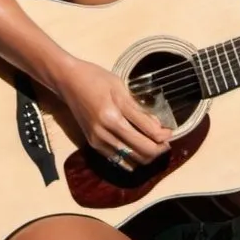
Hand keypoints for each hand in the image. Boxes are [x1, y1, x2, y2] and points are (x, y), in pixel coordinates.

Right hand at [54, 59, 172, 170]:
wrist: (68, 82)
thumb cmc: (95, 79)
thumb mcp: (120, 87)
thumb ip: (139, 109)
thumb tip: (158, 126)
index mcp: (114, 114)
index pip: (147, 132)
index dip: (164, 136)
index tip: (171, 132)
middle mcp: (105, 131)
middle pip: (141, 150)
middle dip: (158, 149)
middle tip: (166, 142)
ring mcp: (98, 140)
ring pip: (131, 160)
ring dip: (147, 156)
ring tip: (155, 146)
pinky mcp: (93, 145)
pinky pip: (117, 160)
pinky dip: (132, 159)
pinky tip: (138, 150)